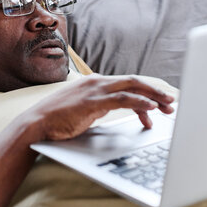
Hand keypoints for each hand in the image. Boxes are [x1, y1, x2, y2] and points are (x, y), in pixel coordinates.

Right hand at [28, 74, 174, 141]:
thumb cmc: (57, 121)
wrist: (36, 125)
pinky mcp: (92, 101)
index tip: (158, 105)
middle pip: (134, 82)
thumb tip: (117, 112)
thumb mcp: (84, 111)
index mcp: (95, 83)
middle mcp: (96, 82)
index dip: (146, 92)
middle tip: (170, 102)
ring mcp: (94, 90)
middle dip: (155, 92)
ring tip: (167, 106)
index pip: (127, 84)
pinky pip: (122, 99)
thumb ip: (101, 107)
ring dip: (153, 97)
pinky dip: (139, 102)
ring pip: (132, 88)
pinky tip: (150, 108)